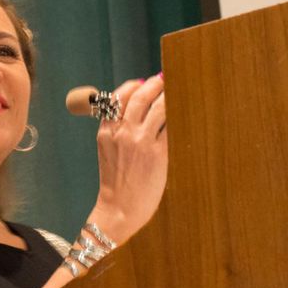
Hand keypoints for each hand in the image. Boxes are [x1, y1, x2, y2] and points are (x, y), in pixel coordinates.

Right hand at [90, 74, 167, 243]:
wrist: (119, 207)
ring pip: (155, 107)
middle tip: (161, 79)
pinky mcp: (157, 152)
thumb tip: (135, 114)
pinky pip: (168, 126)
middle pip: (137, 97)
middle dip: (152, 85)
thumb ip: (117, 132)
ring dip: (166, 95)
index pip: (116, 99)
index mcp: (105, 132)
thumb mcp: (108, 152)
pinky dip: (175, 115)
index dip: (130, 87)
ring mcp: (139, 141)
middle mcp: (121, 132)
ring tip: (173, 90)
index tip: (141, 82)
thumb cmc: (116, 182)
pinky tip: (181, 111)